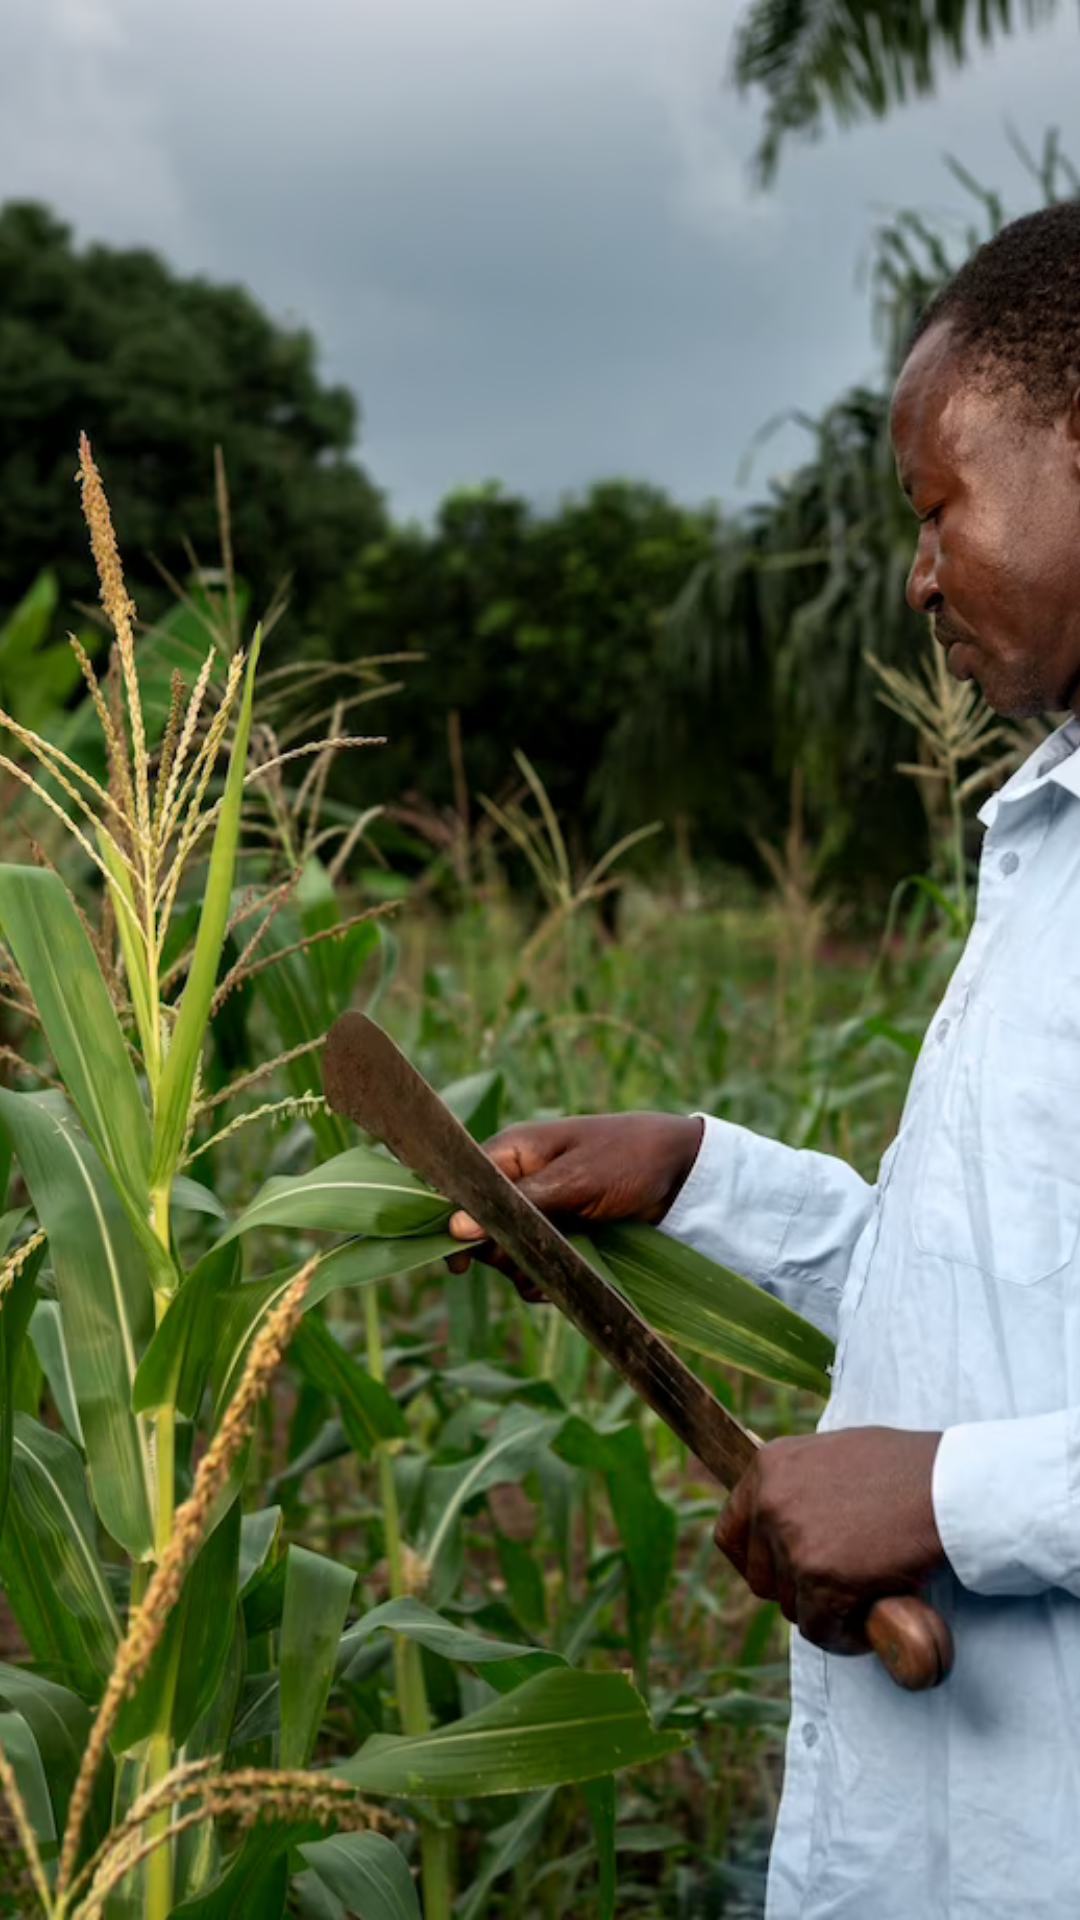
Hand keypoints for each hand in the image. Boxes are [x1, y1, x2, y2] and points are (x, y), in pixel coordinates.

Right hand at [446, 1112, 703, 1299]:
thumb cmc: (629, 1160)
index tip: (458, 1260)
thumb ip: (519, 1203)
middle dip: (497, 1252)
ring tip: (555, 1267)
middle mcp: (518, 1183)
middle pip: (478, 1229)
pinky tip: (565, 1280)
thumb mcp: (574, 1179)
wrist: (685, 1175)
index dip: (452, 1222)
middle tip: (528, 1257)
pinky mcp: (562, 1238)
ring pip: (505, 1254)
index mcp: (513, 1153)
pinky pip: (534, 1267)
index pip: (461, 1188)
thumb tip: (457, 1226)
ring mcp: (540, 1213)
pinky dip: (545, 1279)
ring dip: (523, 1269)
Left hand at [714, 1426, 944, 1654]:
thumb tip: (784, 1519)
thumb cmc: (904, 1470)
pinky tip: (874, 1614)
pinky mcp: (821, 1579)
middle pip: (761, 1577)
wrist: (951, 1487)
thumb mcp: (834, 1457)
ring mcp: (793, 1541)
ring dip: (825, 1610)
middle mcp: (771, 1502)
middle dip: (797, 1589)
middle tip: (839, 1585)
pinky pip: (820, 1628)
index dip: (754, 1561)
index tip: (779, 1575)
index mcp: (769, 1467)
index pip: (730, 1533)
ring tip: (865, 1593)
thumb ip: (800, 1485)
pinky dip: (846, 1634)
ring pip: (791, 1606)